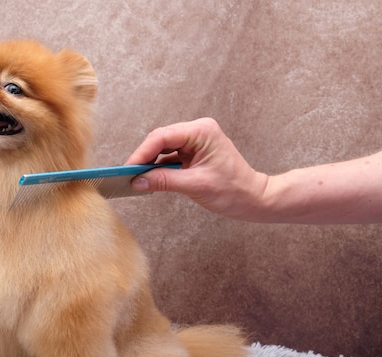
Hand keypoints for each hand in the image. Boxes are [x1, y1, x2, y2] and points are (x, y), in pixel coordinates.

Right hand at [125, 118, 269, 220]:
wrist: (253, 199)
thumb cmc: (233, 191)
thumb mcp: (195, 185)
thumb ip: (163, 181)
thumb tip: (137, 181)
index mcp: (202, 132)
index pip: (163, 137)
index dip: (142, 153)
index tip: (128, 168)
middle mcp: (197, 131)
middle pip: (160, 140)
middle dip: (143, 158)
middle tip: (128, 175)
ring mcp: (195, 142)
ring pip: (162, 148)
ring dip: (150, 163)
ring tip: (136, 178)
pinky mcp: (192, 153)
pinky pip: (169, 157)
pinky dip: (158, 168)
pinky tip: (149, 178)